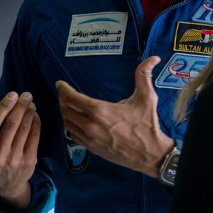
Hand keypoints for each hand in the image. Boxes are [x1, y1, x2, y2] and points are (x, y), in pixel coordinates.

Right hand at [0, 91, 40, 208]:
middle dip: (19, 106)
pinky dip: (36, 122)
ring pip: (24, 129)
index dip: (3, 107)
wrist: (6, 186)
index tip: (11, 95)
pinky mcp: (29, 161)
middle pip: (11, 125)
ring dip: (28, 112)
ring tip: (30, 102)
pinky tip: (34, 114)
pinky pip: (34, 136)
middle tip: (25, 94)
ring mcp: (15, 160)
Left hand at [57, 56, 173, 176]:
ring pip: (67, 124)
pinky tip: (75, 122)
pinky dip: (70, 127)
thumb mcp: (147, 97)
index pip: (73, 98)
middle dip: (62, 100)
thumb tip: (153, 58)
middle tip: (63, 93)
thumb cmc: (148, 125)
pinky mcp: (92, 148)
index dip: (64, 89)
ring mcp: (90, 138)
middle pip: (66, 111)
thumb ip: (144, 75)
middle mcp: (91, 125)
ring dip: (65, 114)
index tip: (60, 84)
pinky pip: (73, 136)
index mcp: (100, 110)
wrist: (150, 154)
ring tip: (67, 106)